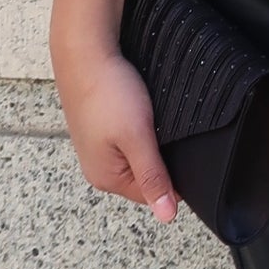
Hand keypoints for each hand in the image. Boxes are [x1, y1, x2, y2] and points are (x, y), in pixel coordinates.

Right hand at [53, 43, 180, 222]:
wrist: (85, 50)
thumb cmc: (108, 93)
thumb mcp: (137, 138)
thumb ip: (153, 177)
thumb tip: (168, 217)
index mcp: (106, 178)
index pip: (152, 194)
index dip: (173, 175)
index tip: (182, 149)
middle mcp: (99, 167)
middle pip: (144, 175)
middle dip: (160, 156)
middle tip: (167, 130)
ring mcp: (97, 146)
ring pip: (137, 153)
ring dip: (150, 140)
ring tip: (153, 118)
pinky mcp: (99, 126)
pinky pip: (126, 137)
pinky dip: (138, 127)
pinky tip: (141, 112)